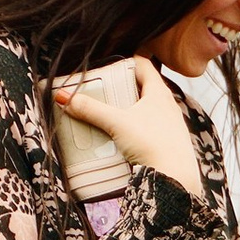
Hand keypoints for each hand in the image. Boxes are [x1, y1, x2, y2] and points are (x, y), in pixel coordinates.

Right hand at [54, 55, 203, 202]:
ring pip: (150, 109)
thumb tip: (63, 98)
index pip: (144, 65)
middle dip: (125, 87)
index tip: (110, 65)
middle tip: (105, 90)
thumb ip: (90, 109)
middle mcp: (169, 106)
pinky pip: (152, 128)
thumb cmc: (152, 144)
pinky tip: (127, 137)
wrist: (176, 178)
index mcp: (159, 92)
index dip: (127, 61)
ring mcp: (173, 125)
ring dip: (132, 109)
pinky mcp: (171, 143)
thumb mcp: (116, 123)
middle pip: (145, 87)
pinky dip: (138, 127)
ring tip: (112, 114)